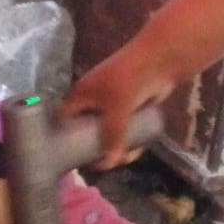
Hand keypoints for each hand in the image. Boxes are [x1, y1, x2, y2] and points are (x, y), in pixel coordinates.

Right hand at [61, 35, 179, 166]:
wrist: (159, 59)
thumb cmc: (129, 80)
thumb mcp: (116, 109)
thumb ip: (111, 136)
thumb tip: (108, 164)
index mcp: (81, 96)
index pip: (64, 120)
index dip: (65, 140)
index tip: (73, 160)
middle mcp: (93, 101)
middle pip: (87, 131)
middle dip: (97, 149)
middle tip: (108, 163)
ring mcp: (112, 104)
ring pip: (108, 133)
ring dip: (116, 147)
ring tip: (128, 157)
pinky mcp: (129, 107)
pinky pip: (123, 128)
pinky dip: (128, 139)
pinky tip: (137, 150)